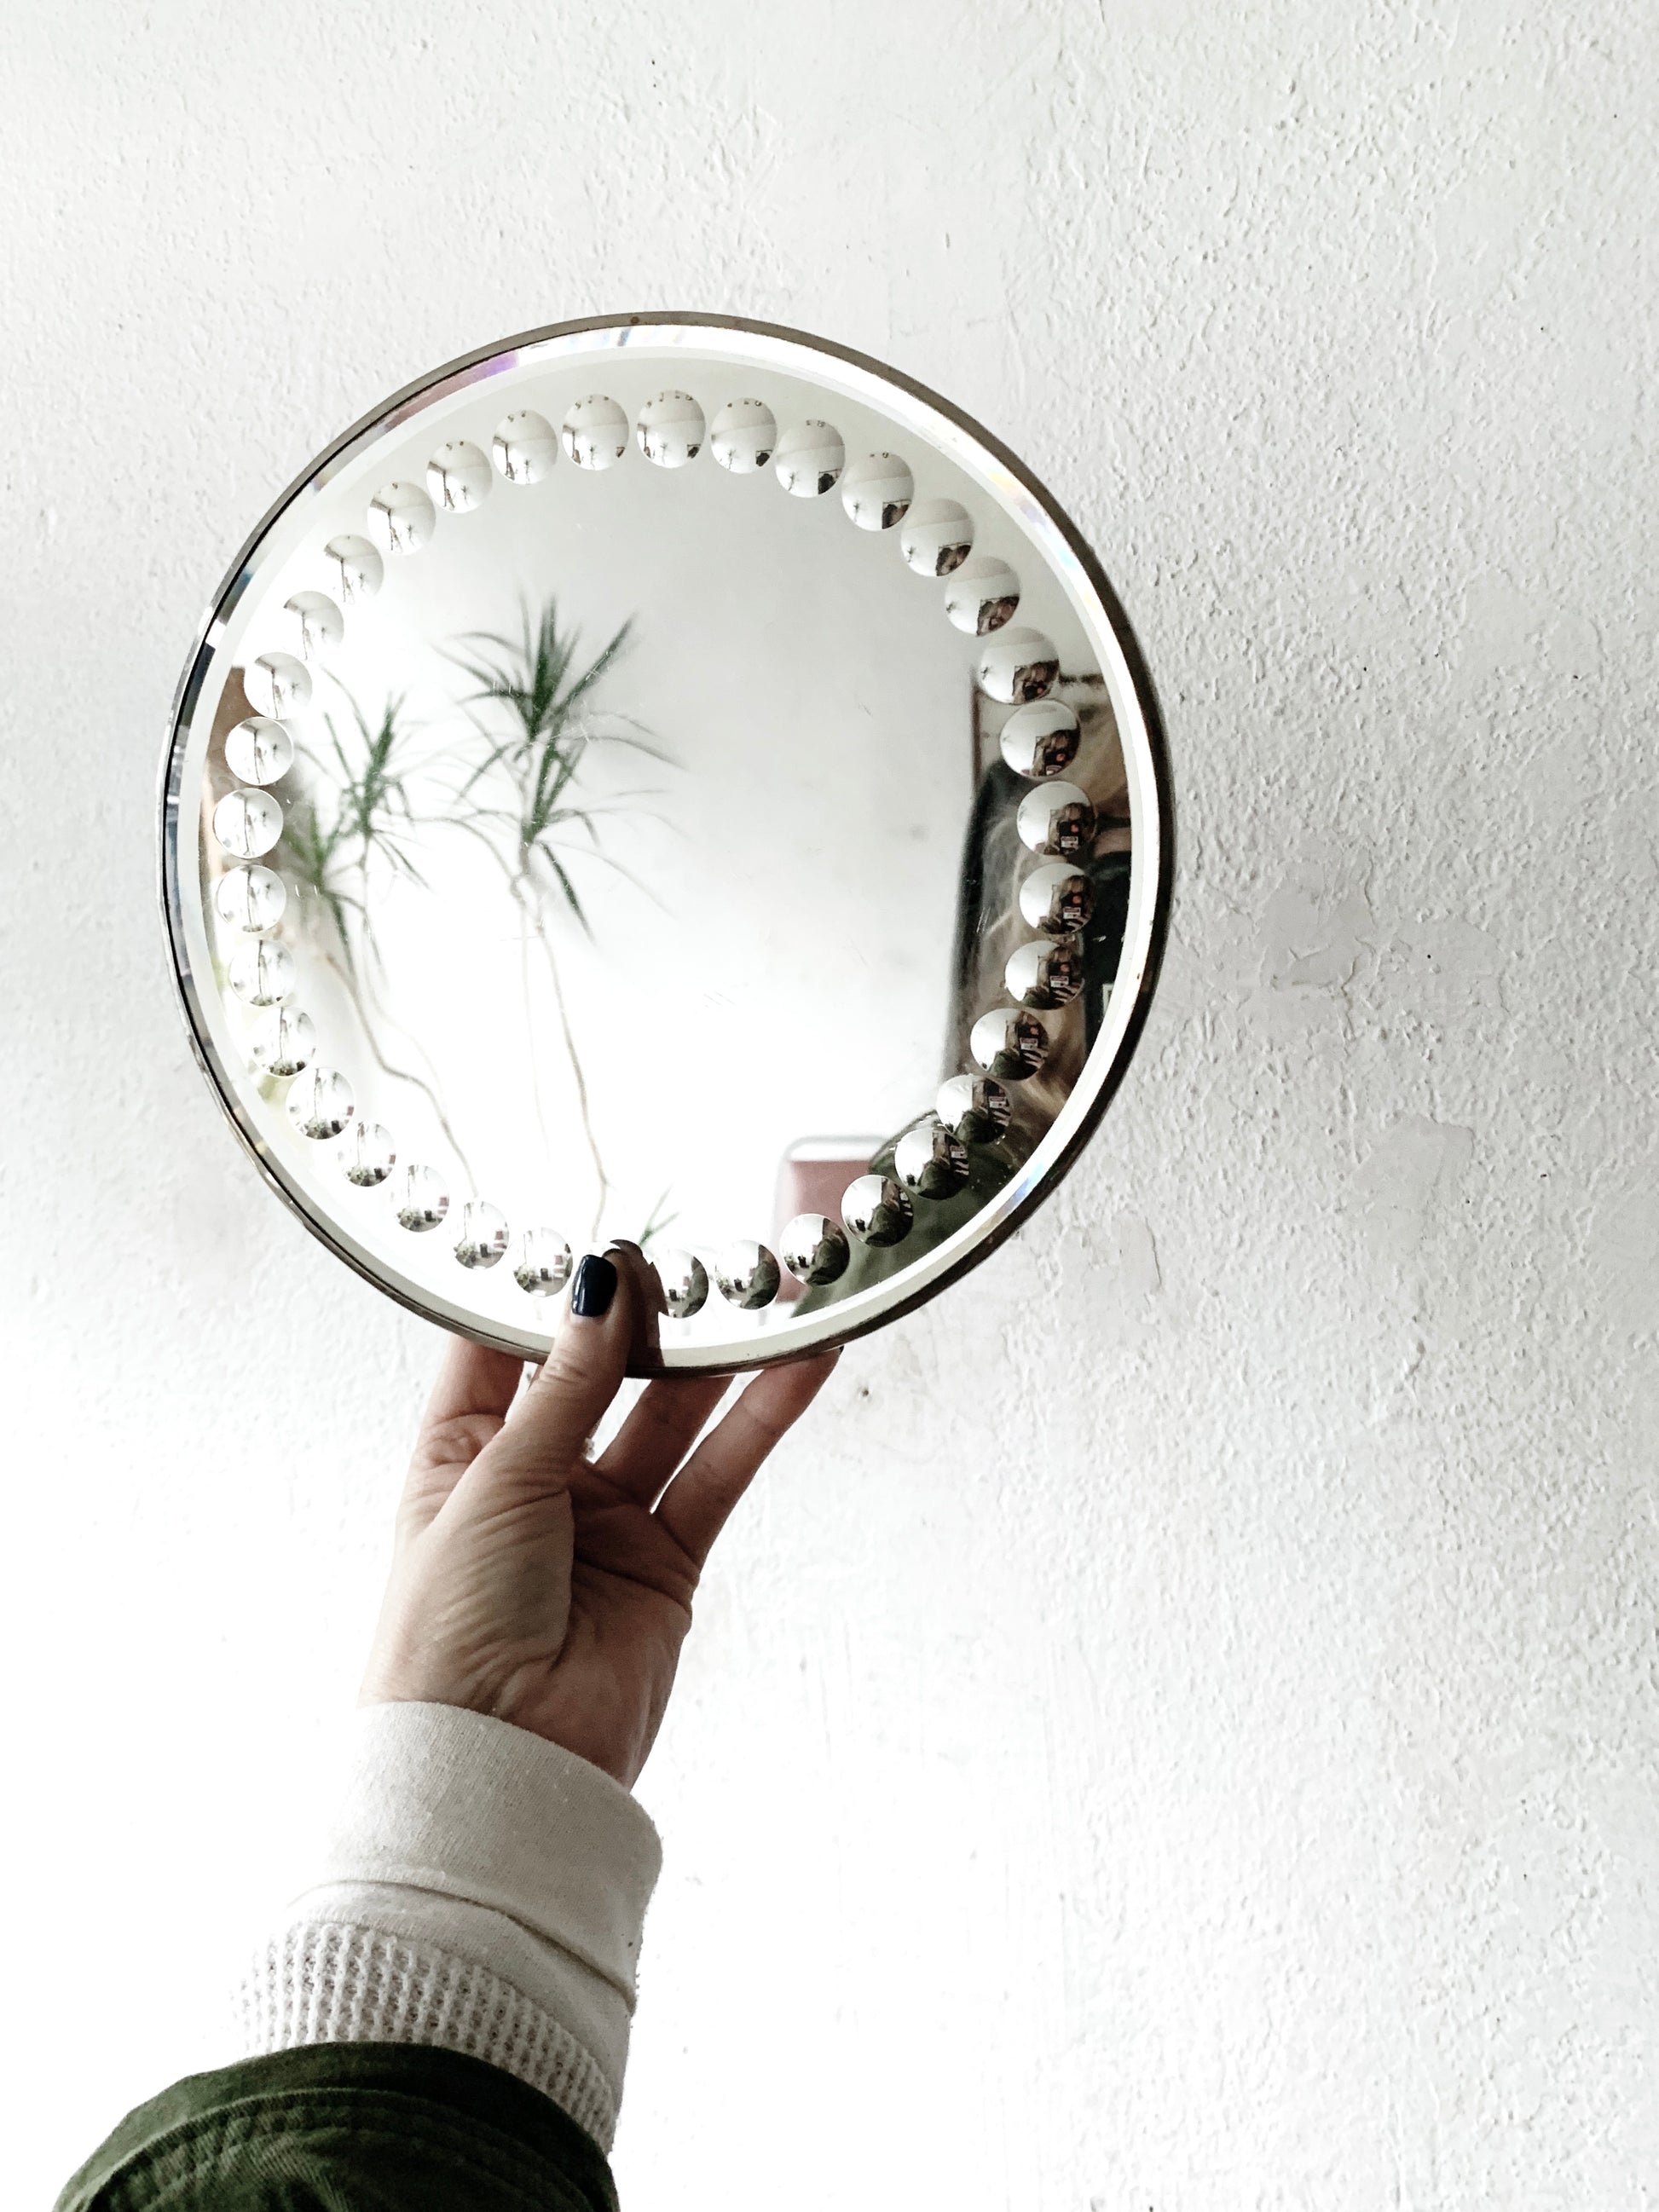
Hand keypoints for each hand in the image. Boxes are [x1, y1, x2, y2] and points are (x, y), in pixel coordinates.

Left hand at [359, 1245, 837, 1786]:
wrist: (498, 1769)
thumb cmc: (448, 1634)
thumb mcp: (496, 1480)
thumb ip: (568, 1384)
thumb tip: (603, 1287)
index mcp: (459, 1454)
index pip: (503, 1348)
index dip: (545, 1291)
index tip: (591, 1227)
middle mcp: (534, 1481)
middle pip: (600, 1374)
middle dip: (641, 1316)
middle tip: (686, 1248)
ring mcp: (604, 1521)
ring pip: (671, 1417)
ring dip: (713, 1357)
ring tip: (760, 1289)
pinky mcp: (666, 1561)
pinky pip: (721, 1474)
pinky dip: (762, 1418)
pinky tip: (801, 1362)